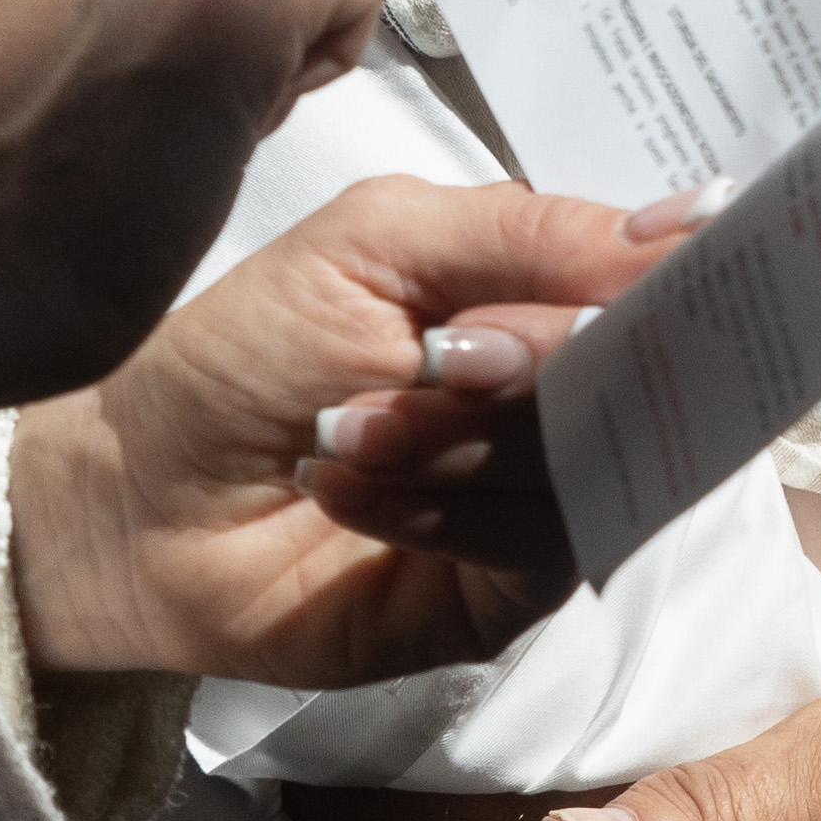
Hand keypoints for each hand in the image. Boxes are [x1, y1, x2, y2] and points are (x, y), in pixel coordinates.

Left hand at [5, 178, 644, 678]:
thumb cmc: (245, 352)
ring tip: (346, 427)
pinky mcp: (506, 594)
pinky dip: (441, 508)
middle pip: (633, 375)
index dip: (670, 279)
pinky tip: (348, 490)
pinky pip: (535, 544)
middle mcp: (556, 401)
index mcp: (534, 300)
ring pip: (583, 461)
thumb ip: (523, 229)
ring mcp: (537, 501)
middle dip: (531, 361)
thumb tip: (682, 227)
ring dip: (457, 438)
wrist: (139, 490)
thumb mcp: (374, 244)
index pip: (654, 285)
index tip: (672, 268)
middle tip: (439, 358)